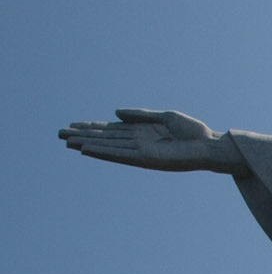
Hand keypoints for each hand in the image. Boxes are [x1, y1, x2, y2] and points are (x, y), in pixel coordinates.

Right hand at [58, 109, 243, 173]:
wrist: (210, 146)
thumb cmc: (193, 132)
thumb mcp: (165, 117)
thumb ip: (139, 115)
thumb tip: (115, 114)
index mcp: (142, 132)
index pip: (111, 130)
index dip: (91, 128)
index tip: (72, 125)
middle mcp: (138, 143)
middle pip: (104, 138)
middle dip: (82, 136)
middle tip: (58, 134)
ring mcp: (140, 152)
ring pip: (107, 147)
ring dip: (86, 144)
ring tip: (66, 142)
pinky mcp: (146, 159)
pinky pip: (120, 155)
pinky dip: (103, 152)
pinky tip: (87, 149)